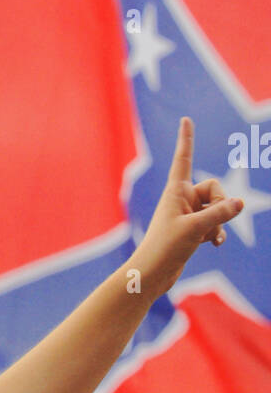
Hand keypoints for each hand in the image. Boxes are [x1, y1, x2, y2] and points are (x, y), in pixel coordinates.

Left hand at [133, 117, 243, 296]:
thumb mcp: (196, 228)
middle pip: (215, 188)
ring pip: (217, 208)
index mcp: (175, 190)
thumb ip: (220, 213)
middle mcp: (181, 198)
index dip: (186, 139)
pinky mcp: (191, 230)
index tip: (186, 119)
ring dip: (219, 223)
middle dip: (221, 205)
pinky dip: (216, 232)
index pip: (183, 158)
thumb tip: (240, 203)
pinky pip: (213, 223)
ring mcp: (187, 214)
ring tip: (210, 239)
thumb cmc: (166, 247)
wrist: (152, 273)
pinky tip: (215, 244)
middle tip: (212, 224)